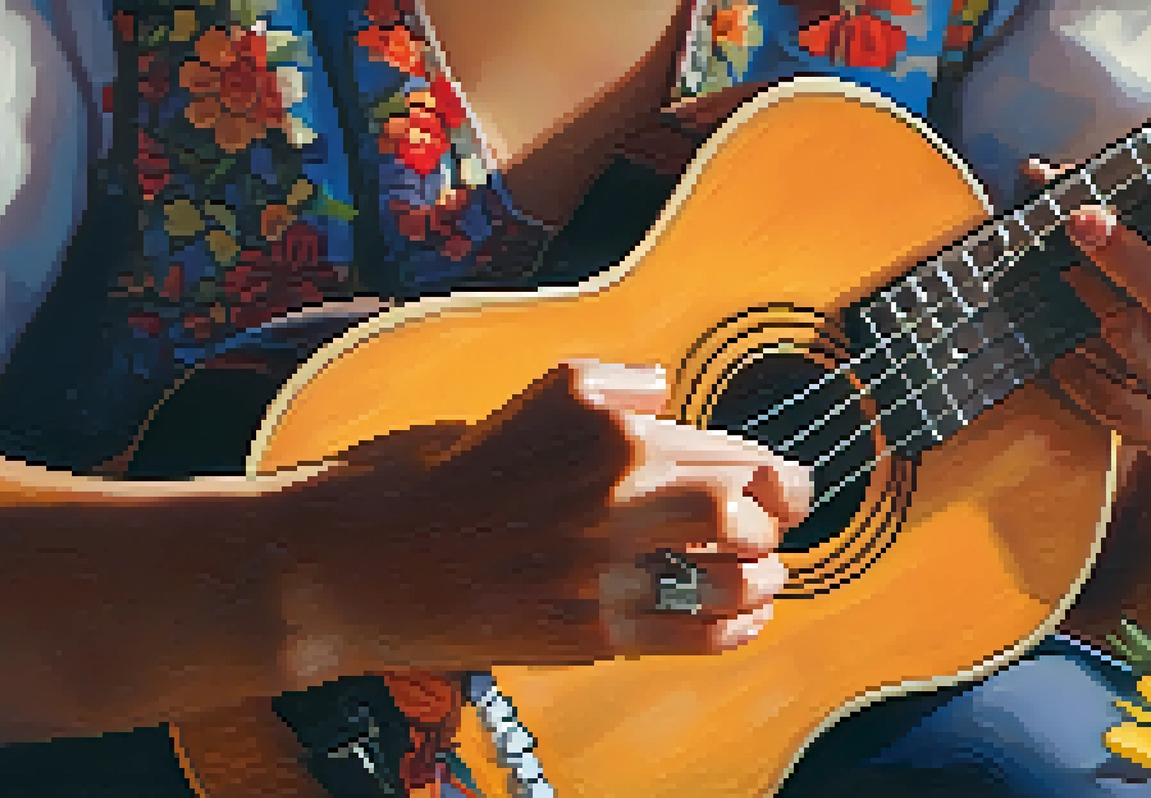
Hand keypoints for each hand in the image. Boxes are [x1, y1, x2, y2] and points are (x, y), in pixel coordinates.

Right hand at [303, 361, 809, 674]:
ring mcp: (601, 564)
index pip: (725, 446)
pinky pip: (687, 633)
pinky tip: (741, 620)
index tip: (783, 483)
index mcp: (600, 424)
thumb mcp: (524, 401)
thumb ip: (606, 388)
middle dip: (780, 516)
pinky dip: (731, 629)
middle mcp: (610, 489)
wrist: (366, 560)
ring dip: (762, 576)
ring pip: (726, 574)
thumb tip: (665, 392)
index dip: (772, 471)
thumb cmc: (436, 478)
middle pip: (741, 505)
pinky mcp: (585, 629)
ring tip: (764, 574)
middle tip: (784, 521)